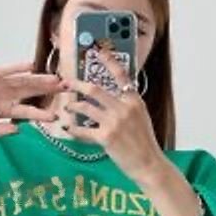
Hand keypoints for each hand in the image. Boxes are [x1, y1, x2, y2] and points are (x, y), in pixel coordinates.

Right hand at [0, 59, 64, 135]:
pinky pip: (8, 69)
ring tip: (56, 79)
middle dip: (49, 90)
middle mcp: (7, 96)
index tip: (55, 116)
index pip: (27, 112)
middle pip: (32, 93)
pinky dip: (19, 67)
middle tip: (67, 88)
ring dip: (40, 79)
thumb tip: (16, 130)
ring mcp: (1, 83)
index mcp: (5, 110)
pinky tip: (33, 66)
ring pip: (24, 81)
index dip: (41, 113)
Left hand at [60, 45, 166, 181]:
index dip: (109, 61)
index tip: (98, 51)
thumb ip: (127, 104)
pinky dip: (73, 128)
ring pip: (85, 107)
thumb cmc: (144, 142)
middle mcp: (124, 108)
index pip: (121, 75)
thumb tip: (113, 95)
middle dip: (76, 85)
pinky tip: (67, 127)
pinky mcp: (105, 138)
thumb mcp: (141, 117)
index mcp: (134, 101)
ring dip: (73, 106)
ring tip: (68, 108)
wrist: (149, 163)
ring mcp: (114, 122)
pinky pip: (82, 130)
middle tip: (66, 83)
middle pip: (94, 89)